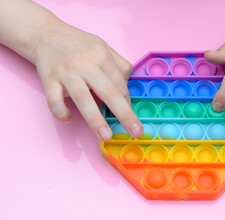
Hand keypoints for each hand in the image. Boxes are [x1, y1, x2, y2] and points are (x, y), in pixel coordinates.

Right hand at [33, 23, 142, 140]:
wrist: (45, 34)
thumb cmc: (79, 45)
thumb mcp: (103, 47)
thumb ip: (119, 65)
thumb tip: (128, 88)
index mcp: (102, 56)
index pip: (120, 85)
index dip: (128, 103)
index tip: (130, 117)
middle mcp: (85, 64)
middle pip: (109, 92)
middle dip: (124, 114)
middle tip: (136, 132)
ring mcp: (66, 72)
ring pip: (83, 98)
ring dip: (95, 119)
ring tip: (105, 136)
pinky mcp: (48, 80)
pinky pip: (54, 100)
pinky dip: (61, 112)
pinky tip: (69, 118)